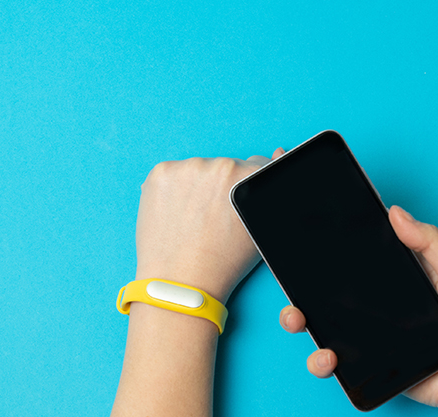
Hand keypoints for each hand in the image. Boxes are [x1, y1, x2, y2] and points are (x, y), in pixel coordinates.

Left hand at [134, 148, 285, 302]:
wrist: (181, 284)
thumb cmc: (223, 262)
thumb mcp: (260, 227)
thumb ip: (269, 190)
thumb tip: (277, 153)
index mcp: (249, 176)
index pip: (255, 165)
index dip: (244, 188)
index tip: (232, 203)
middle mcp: (220, 165)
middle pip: (225, 167)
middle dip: (220, 187)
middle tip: (211, 218)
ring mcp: (187, 167)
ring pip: (197, 170)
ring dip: (195, 186)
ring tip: (191, 219)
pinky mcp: (160, 173)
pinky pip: (171, 174)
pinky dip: (171, 189)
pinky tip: (175, 213)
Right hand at [279, 205, 437, 416]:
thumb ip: (431, 242)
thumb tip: (396, 212)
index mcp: (398, 272)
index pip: (356, 251)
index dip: (329, 243)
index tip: (305, 231)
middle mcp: (380, 300)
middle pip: (328, 286)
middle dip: (300, 282)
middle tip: (290, 279)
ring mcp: (372, 332)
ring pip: (323, 322)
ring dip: (300, 319)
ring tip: (297, 319)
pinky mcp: (371, 364)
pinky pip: (337, 360)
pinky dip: (323, 360)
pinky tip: (328, 357)